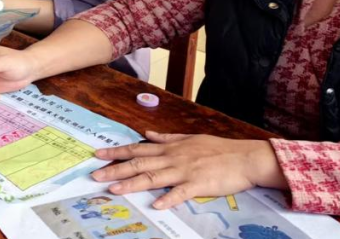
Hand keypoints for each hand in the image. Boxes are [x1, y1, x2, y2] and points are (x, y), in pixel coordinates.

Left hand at [90, 131, 287, 208]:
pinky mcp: (198, 184)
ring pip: (153, 176)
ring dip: (132, 183)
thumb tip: (146, 134)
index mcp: (170, 147)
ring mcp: (184, 170)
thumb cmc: (218, 149)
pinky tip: (156, 205)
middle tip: (95, 174)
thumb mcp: (189, 138)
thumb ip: (166, 137)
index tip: (98, 154)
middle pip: (139, 163)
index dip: (116, 152)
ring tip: (114, 189)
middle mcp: (172, 157)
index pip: (137, 148)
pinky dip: (168, 198)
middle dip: (115, 169)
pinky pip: (180, 192)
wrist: (244, 157)